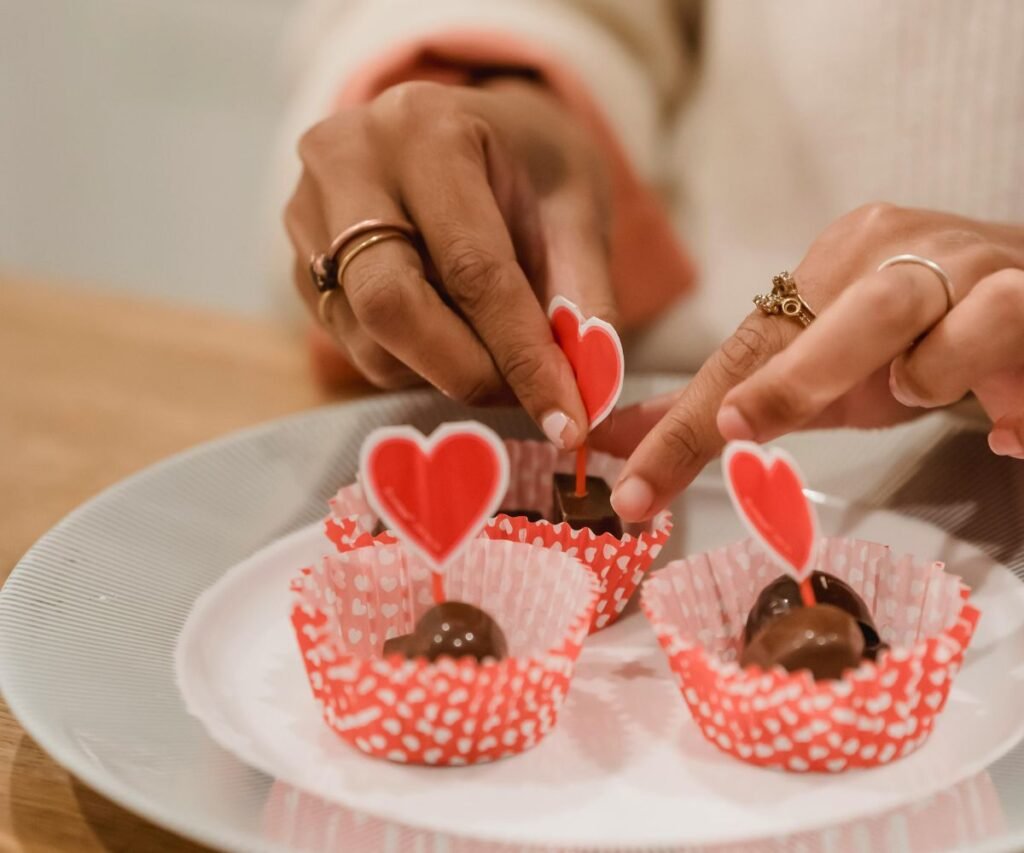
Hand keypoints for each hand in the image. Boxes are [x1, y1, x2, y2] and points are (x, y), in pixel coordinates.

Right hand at [285, 79, 614, 448]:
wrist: (464, 132)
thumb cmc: (527, 166)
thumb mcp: (577, 210)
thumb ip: (585, 297)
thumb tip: (591, 396)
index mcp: (427, 128)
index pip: (472, 268)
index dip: (522, 355)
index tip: (565, 420)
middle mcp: (347, 160)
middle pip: (390, 304)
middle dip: (466, 372)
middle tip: (522, 398)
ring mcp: (306, 210)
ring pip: (367, 337)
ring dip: (440, 371)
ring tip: (493, 351)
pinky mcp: (294, 259)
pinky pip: (350, 341)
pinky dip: (410, 361)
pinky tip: (447, 328)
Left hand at [594, 204, 1023, 519]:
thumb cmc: (911, 341)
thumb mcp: (814, 376)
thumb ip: (727, 404)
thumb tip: (623, 442)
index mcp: (834, 263)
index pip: (749, 348)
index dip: (690, 425)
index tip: (636, 491)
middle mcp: (898, 251)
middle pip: (845, 314)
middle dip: (792, 380)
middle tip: (738, 429)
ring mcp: (972, 268)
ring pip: (941, 320)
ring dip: (929, 375)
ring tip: (924, 392)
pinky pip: (1011, 336)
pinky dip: (1009, 400)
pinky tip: (1006, 430)